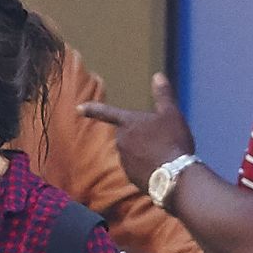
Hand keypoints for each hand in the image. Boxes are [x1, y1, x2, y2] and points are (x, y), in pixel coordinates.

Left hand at [80, 74, 195, 194]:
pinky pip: (136, 168)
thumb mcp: (171, 114)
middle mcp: (121, 141)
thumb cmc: (172, 141)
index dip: (93, 109)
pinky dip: (145, 167)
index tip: (78, 108)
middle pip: (127, 134)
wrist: (174, 176)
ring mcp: (124, 160)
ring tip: (163, 155)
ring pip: (133, 152)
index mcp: (128, 122)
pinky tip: (160, 168)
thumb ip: (163, 94)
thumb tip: (158, 75)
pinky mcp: (130, 177)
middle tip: (161, 139)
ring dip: (143, 152)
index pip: (107, 112)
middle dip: (140, 135)